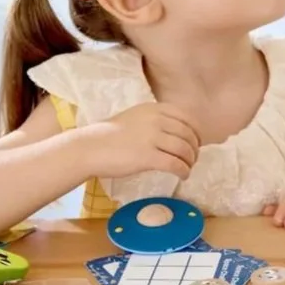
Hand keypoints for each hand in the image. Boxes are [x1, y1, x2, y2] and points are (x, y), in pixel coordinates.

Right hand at [81, 103, 199, 179]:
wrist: (89, 148)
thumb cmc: (110, 135)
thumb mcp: (135, 117)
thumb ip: (155, 120)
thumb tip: (178, 132)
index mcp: (154, 109)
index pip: (187, 118)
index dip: (196, 132)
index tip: (195, 142)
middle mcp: (156, 120)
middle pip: (189, 135)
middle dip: (195, 149)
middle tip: (192, 159)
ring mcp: (153, 138)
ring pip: (185, 150)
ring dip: (191, 161)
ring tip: (187, 168)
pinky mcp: (148, 157)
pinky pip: (176, 164)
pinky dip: (184, 171)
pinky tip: (182, 176)